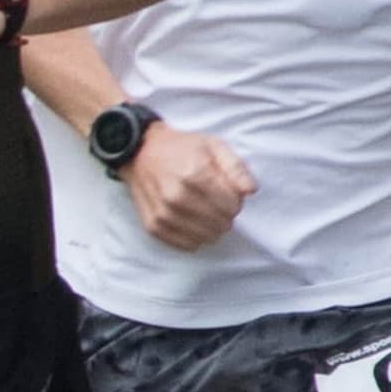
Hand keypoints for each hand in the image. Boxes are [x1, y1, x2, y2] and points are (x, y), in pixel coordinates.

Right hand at [121, 123, 253, 250]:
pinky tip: (193, 222)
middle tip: (217, 202)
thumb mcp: (213, 146)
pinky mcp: (153, 226)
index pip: (232, 206)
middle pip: (221, 224)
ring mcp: (163, 214)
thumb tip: (251, 190)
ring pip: (206, 237)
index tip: (228, 192)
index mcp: (195, 175)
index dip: (236, 201)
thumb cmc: (180, 148)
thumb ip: (236, 168)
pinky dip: (196, 237)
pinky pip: (187, 245)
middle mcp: (177, 197)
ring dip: (212, 228)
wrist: (139, 153)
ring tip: (205, 211)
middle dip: (225, 215)